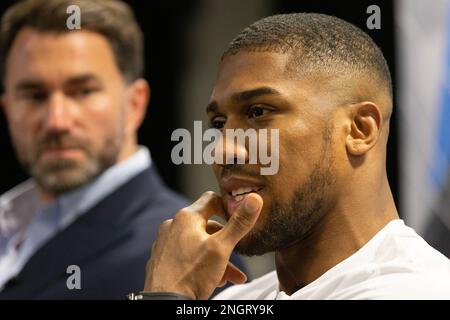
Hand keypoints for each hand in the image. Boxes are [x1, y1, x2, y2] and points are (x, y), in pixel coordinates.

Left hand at [143, 191, 262, 299]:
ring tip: (228, 274)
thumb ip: (239, 223)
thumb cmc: (189, 276)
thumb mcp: (222, 248)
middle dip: (225, 241)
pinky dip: (202, 264)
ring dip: (217, 257)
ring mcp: (166, 242)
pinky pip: (187, 256)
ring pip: (199, 244)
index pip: (211, 199)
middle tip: (236, 254)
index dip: (227, 207)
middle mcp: (173, 226)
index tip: (237, 218)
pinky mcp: (163, 258)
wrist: (165, 302)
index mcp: (187, 217)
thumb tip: (254, 200)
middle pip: (207, 226)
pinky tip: (213, 278)